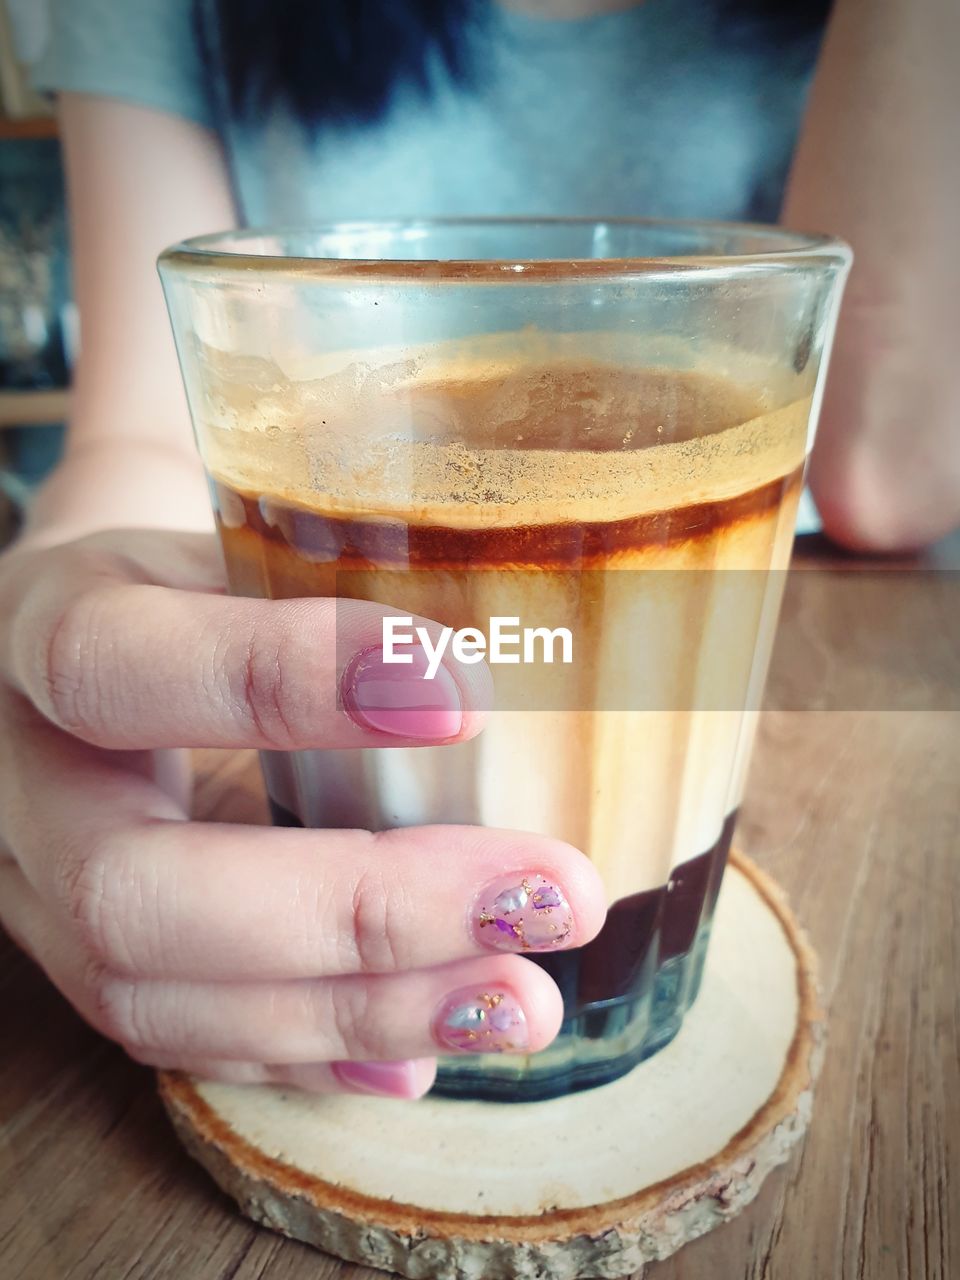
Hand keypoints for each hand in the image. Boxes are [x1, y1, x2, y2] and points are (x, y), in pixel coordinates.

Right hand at [0, 530, 605, 1096]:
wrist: (100, 649)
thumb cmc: (191, 578)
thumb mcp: (240, 535)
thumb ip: (346, 558)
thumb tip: (546, 594)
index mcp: (45, 632)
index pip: (121, 666)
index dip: (282, 683)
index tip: (466, 693)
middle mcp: (26, 784)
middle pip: (133, 892)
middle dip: (358, 911)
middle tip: (542, 901)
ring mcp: (41, 893)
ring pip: (161, 997)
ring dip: (362, 1013)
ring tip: (524, 997)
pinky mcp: (92, 966)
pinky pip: (187, 1042)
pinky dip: (318, 1056)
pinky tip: (424, 1056)